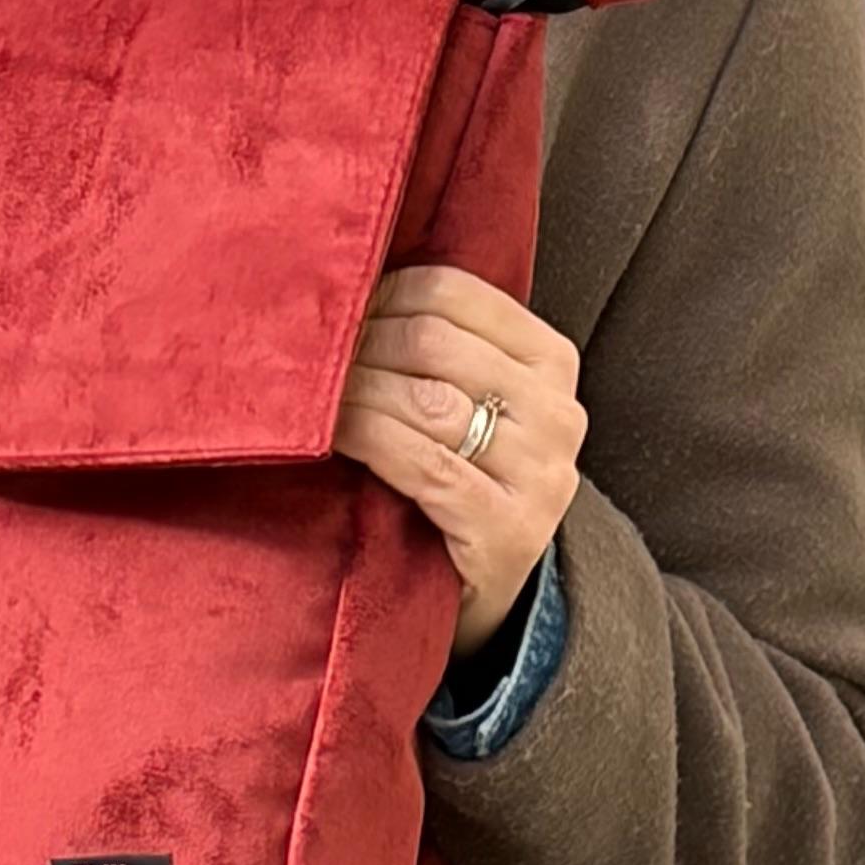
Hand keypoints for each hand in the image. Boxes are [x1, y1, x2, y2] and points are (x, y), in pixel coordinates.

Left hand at [334, 263, 585, 660]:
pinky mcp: (510, 530)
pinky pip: (423, 463)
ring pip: (426, 399)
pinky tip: (334, 437)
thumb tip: (343, 280)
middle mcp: (560, 411)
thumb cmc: (456, 476)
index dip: (379, 294)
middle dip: (358, 344)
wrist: (479, 584)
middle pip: (432, 341)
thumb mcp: (462, 398)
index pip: (453, 293)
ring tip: (308, 396)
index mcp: (551, 359)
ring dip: (353, 392)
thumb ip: (431, 343)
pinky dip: (368, 440)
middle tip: (304, 356)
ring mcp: (542, 474)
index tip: (335, 313)